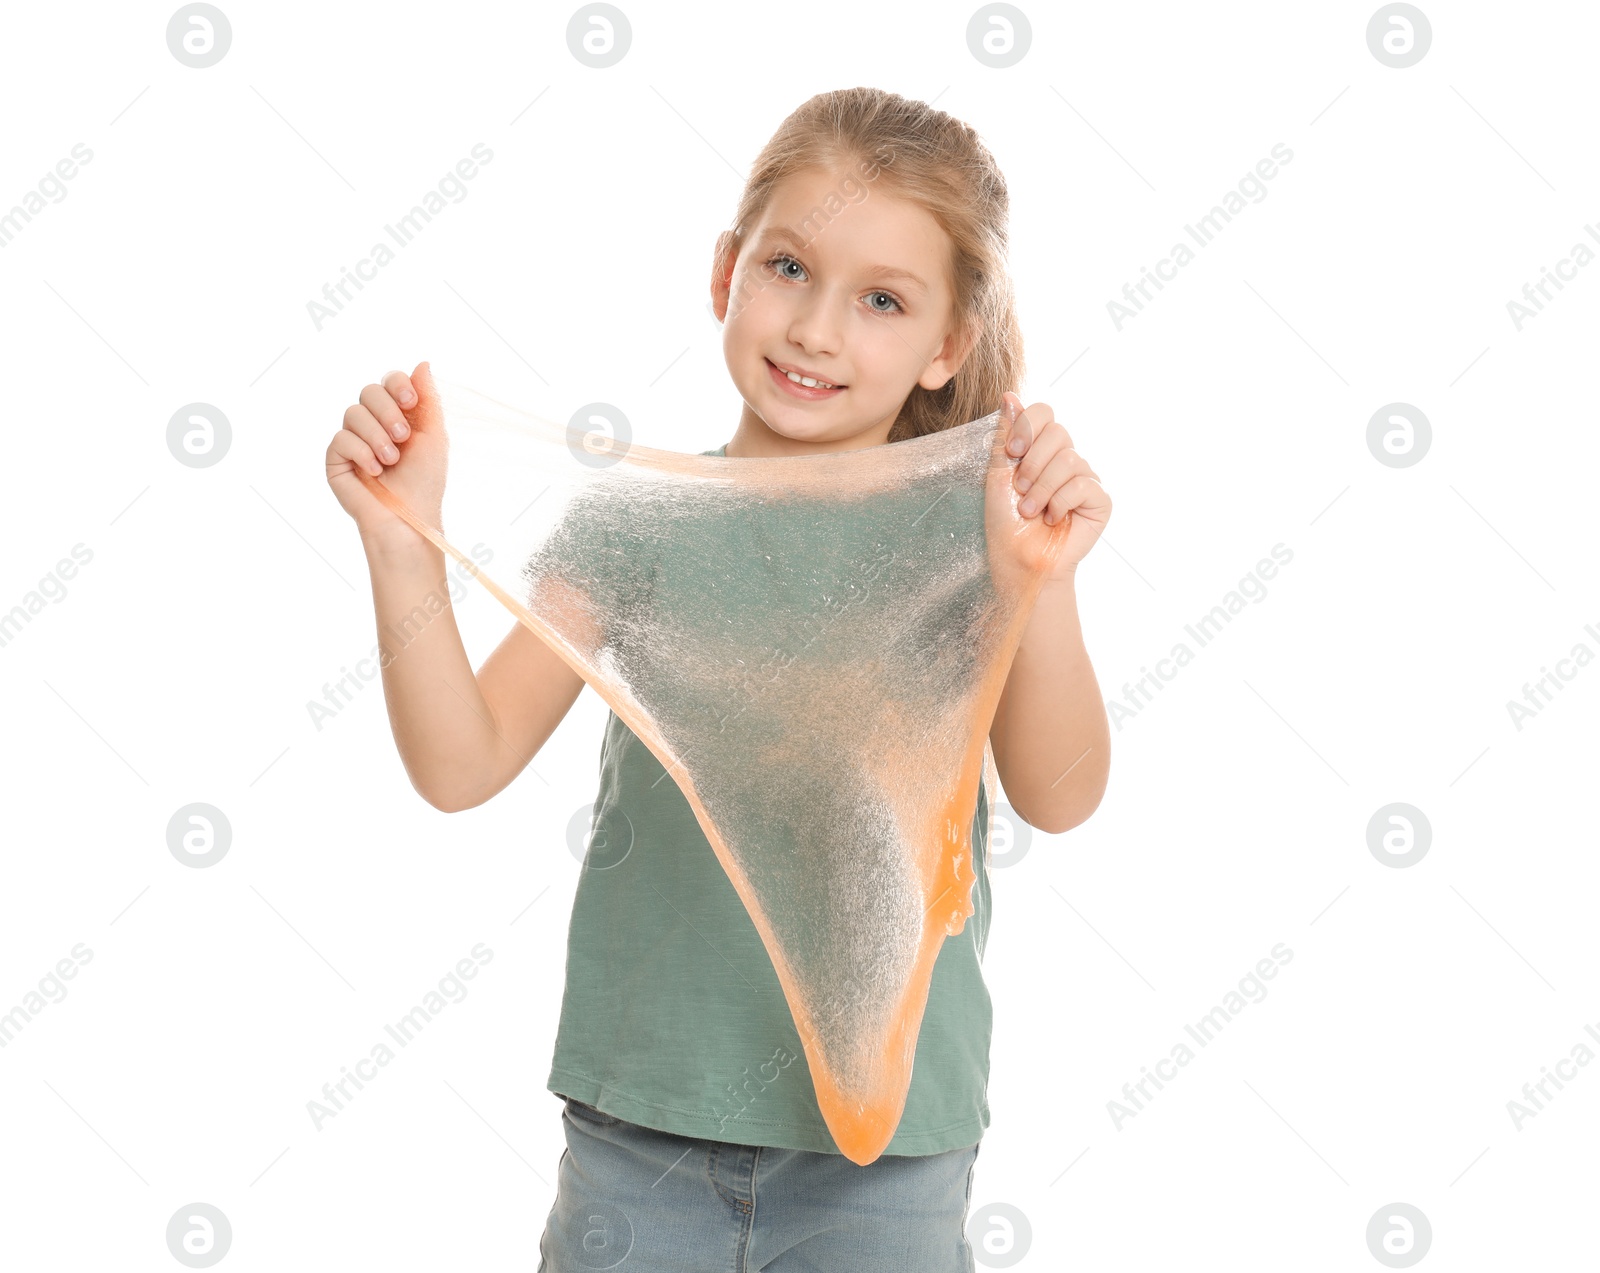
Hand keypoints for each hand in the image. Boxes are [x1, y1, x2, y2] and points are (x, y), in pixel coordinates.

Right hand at [325, 360, 449, 546]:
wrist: (409, 517)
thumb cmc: (425, 482)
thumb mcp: (433, 437)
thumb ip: (427, 400)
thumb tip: (422, 363)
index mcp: (398, 416)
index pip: (389, 382)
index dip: (397, 385)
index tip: (411, 402)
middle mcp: (373, 424)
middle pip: (369, 391)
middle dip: (388, 411)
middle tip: (403, 437)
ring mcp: (353, 440)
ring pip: (353, 413)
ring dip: (377, 436)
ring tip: (391, 460)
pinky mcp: (336, 459)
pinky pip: (341, 438)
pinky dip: (361, 452)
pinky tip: (375, 471)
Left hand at [991, 391, 1109, 582]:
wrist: (1018, 562)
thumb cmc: (1005, 523)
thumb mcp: (997, 475)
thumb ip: (1005, 436)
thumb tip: (1010, 394)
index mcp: (1041, 448)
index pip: (1044, 412)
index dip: (1028, 426)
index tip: (1012, 451)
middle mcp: (1066, 458)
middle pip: (1059, 432)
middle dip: (1033, 464)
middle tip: (1020, 490)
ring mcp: (1085, 478)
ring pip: (1070, 460)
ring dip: (1042, 489)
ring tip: (1030, 511)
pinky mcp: (1100, 500)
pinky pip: (1084, 484)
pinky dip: (1060, 503)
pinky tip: (1052, 519)